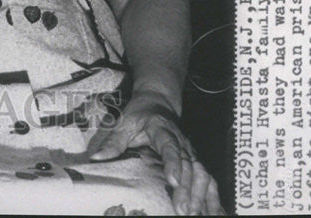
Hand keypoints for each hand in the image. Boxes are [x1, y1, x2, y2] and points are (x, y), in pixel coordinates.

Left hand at [89, 90, 222, 214]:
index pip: (170, 147)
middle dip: (187, 189)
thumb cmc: (139, 114)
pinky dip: (213, 197)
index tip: (173, 180)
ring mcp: (191, 152)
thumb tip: (96, 157)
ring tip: (193, 214)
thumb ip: (113, 141)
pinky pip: (209, 180)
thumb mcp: (124, 122)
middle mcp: (182, 142)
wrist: (158, 103)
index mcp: (164, 130)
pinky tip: (214, 212)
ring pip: (202, 174)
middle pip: (189, 166)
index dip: (173, 164)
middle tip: (183, 209)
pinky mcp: (196, 162)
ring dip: (200, 195)